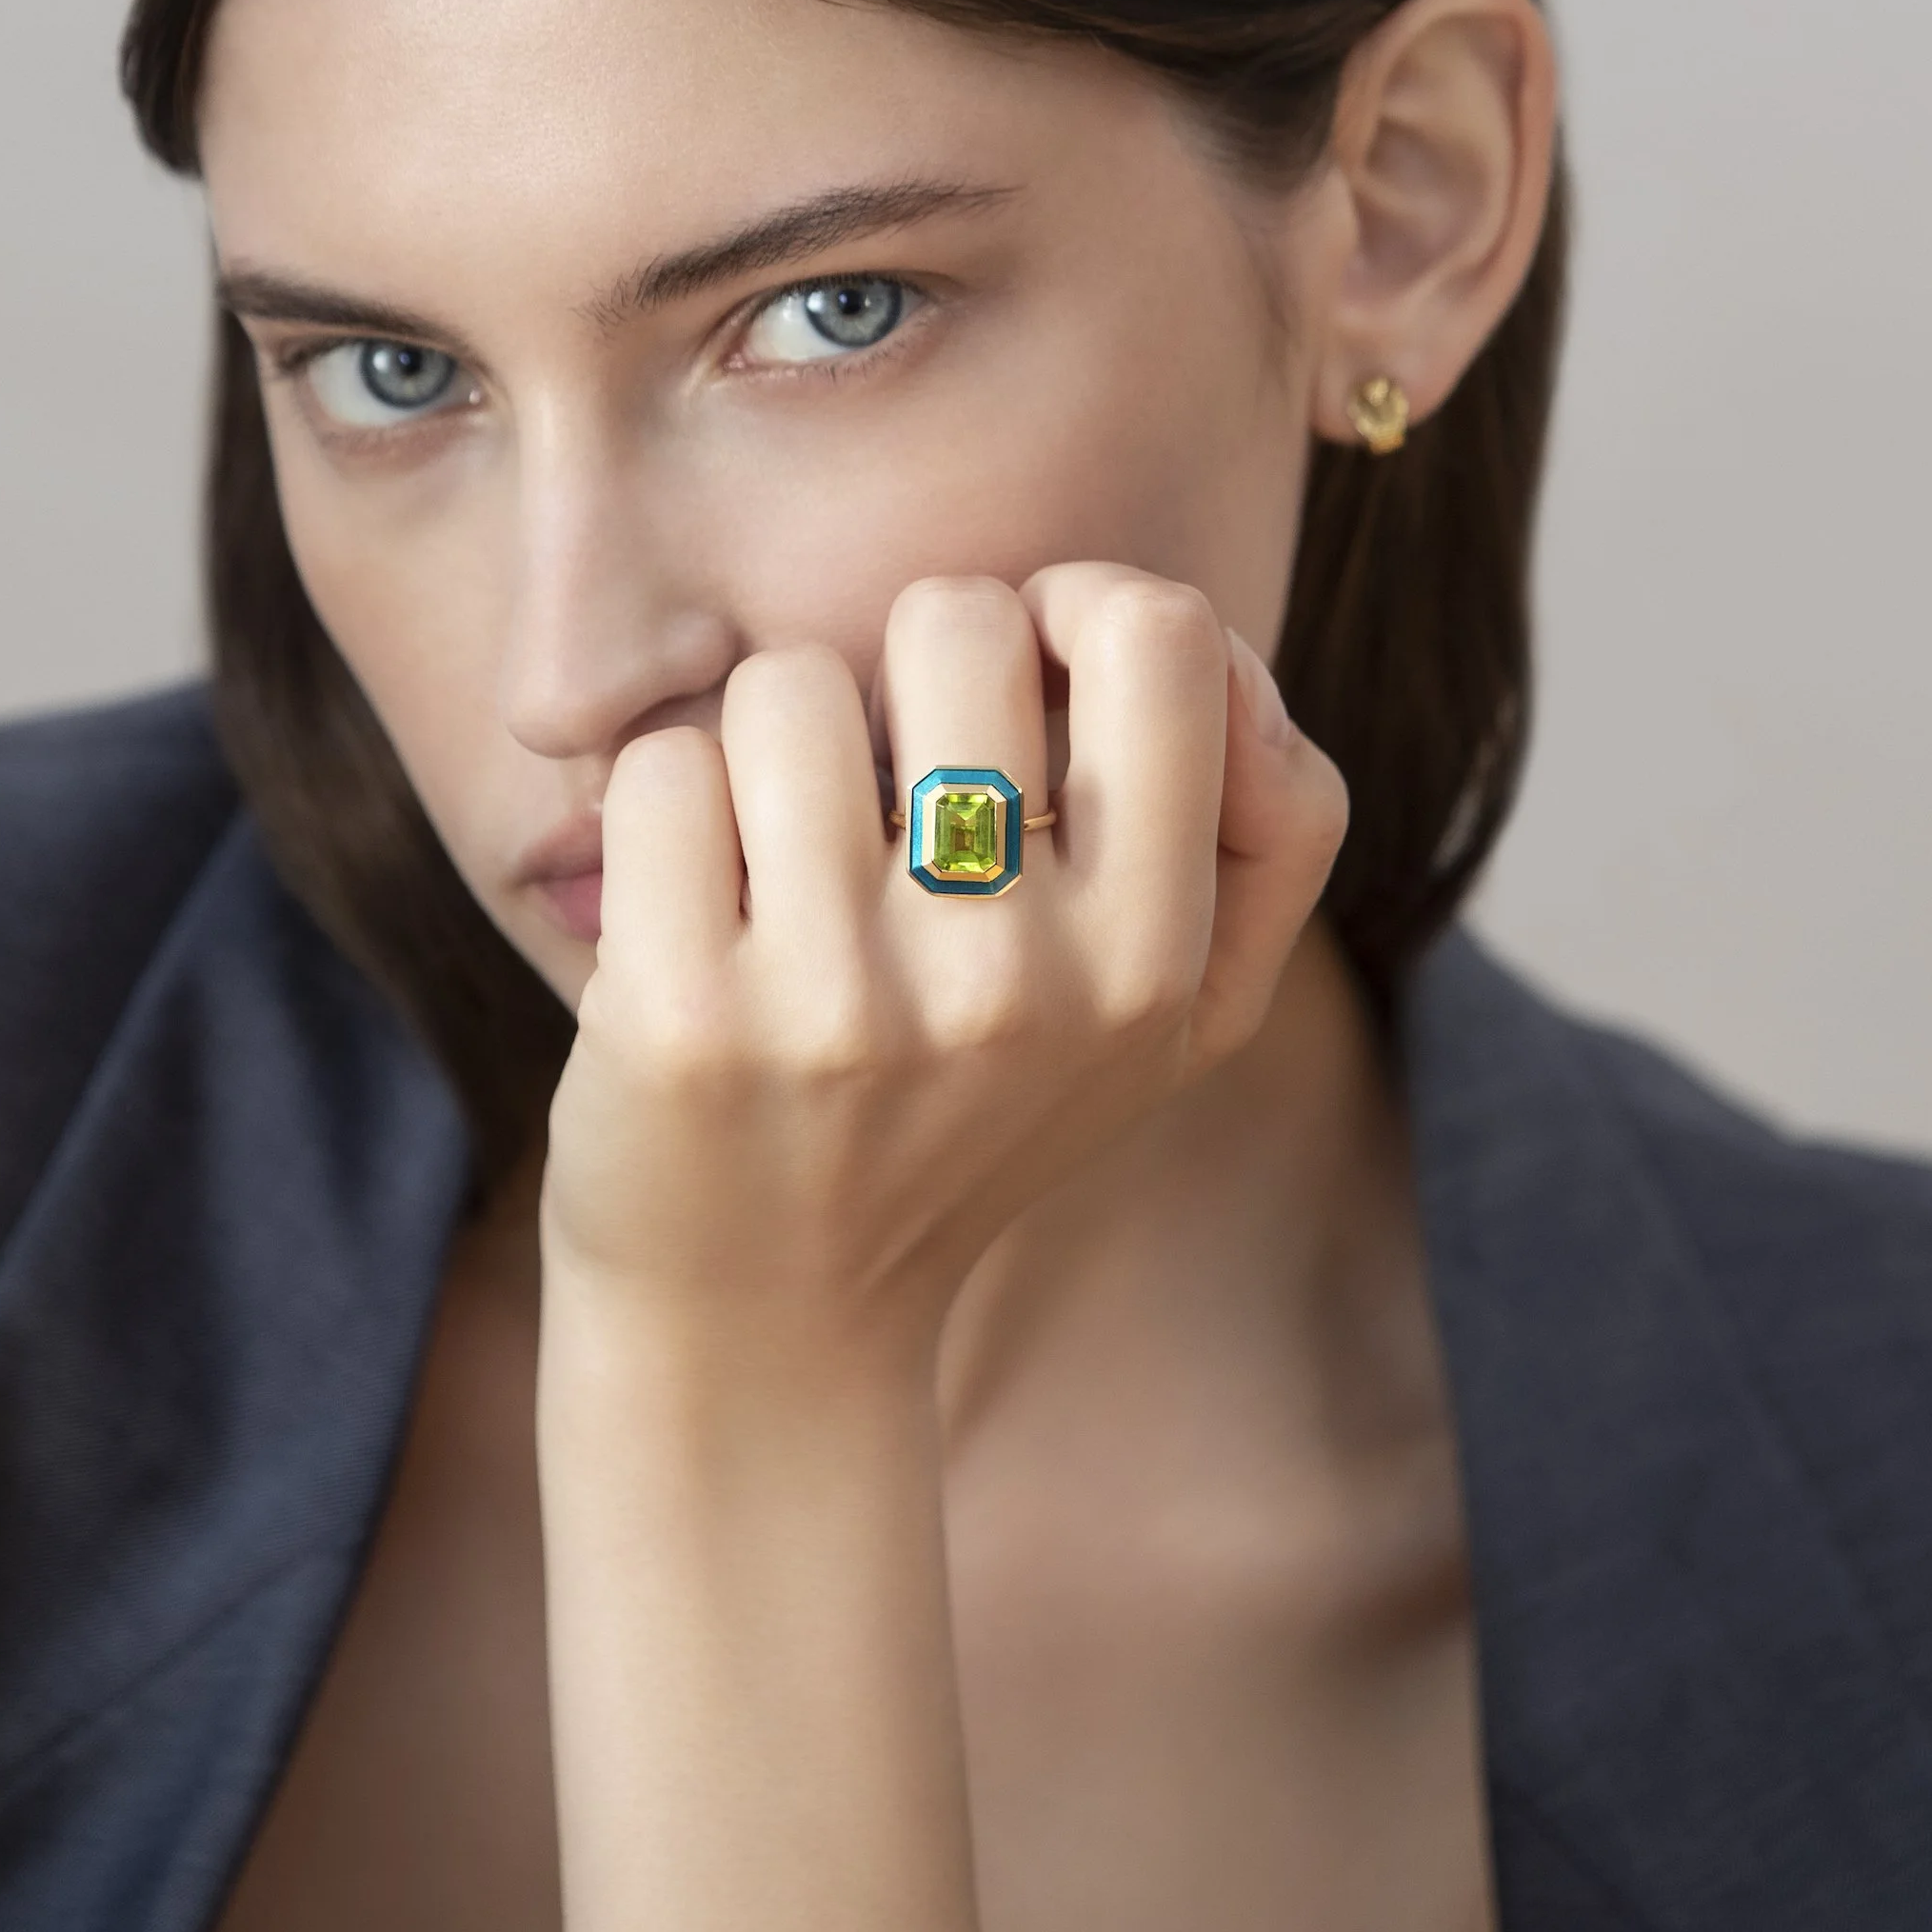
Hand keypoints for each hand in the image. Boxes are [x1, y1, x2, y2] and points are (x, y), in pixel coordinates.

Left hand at [540, 563, 1347, 1358]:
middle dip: (898, 666)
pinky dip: (664, 810)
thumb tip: (1227, 666)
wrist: (767, 1325)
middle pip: (958, 620)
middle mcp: (1012, 982)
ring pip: (786, 685)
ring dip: (766, 743)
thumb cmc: (971, 1112)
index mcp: (1152, 959)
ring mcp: (839, 1003)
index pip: (1159, 631)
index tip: (1021, 683)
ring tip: (780, 860)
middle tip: (879, 781)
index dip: (1072, 606)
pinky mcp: (681, 1019)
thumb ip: (1270, 825)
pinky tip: (694, 912)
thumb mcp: (1176, 1013)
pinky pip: (661, 769)